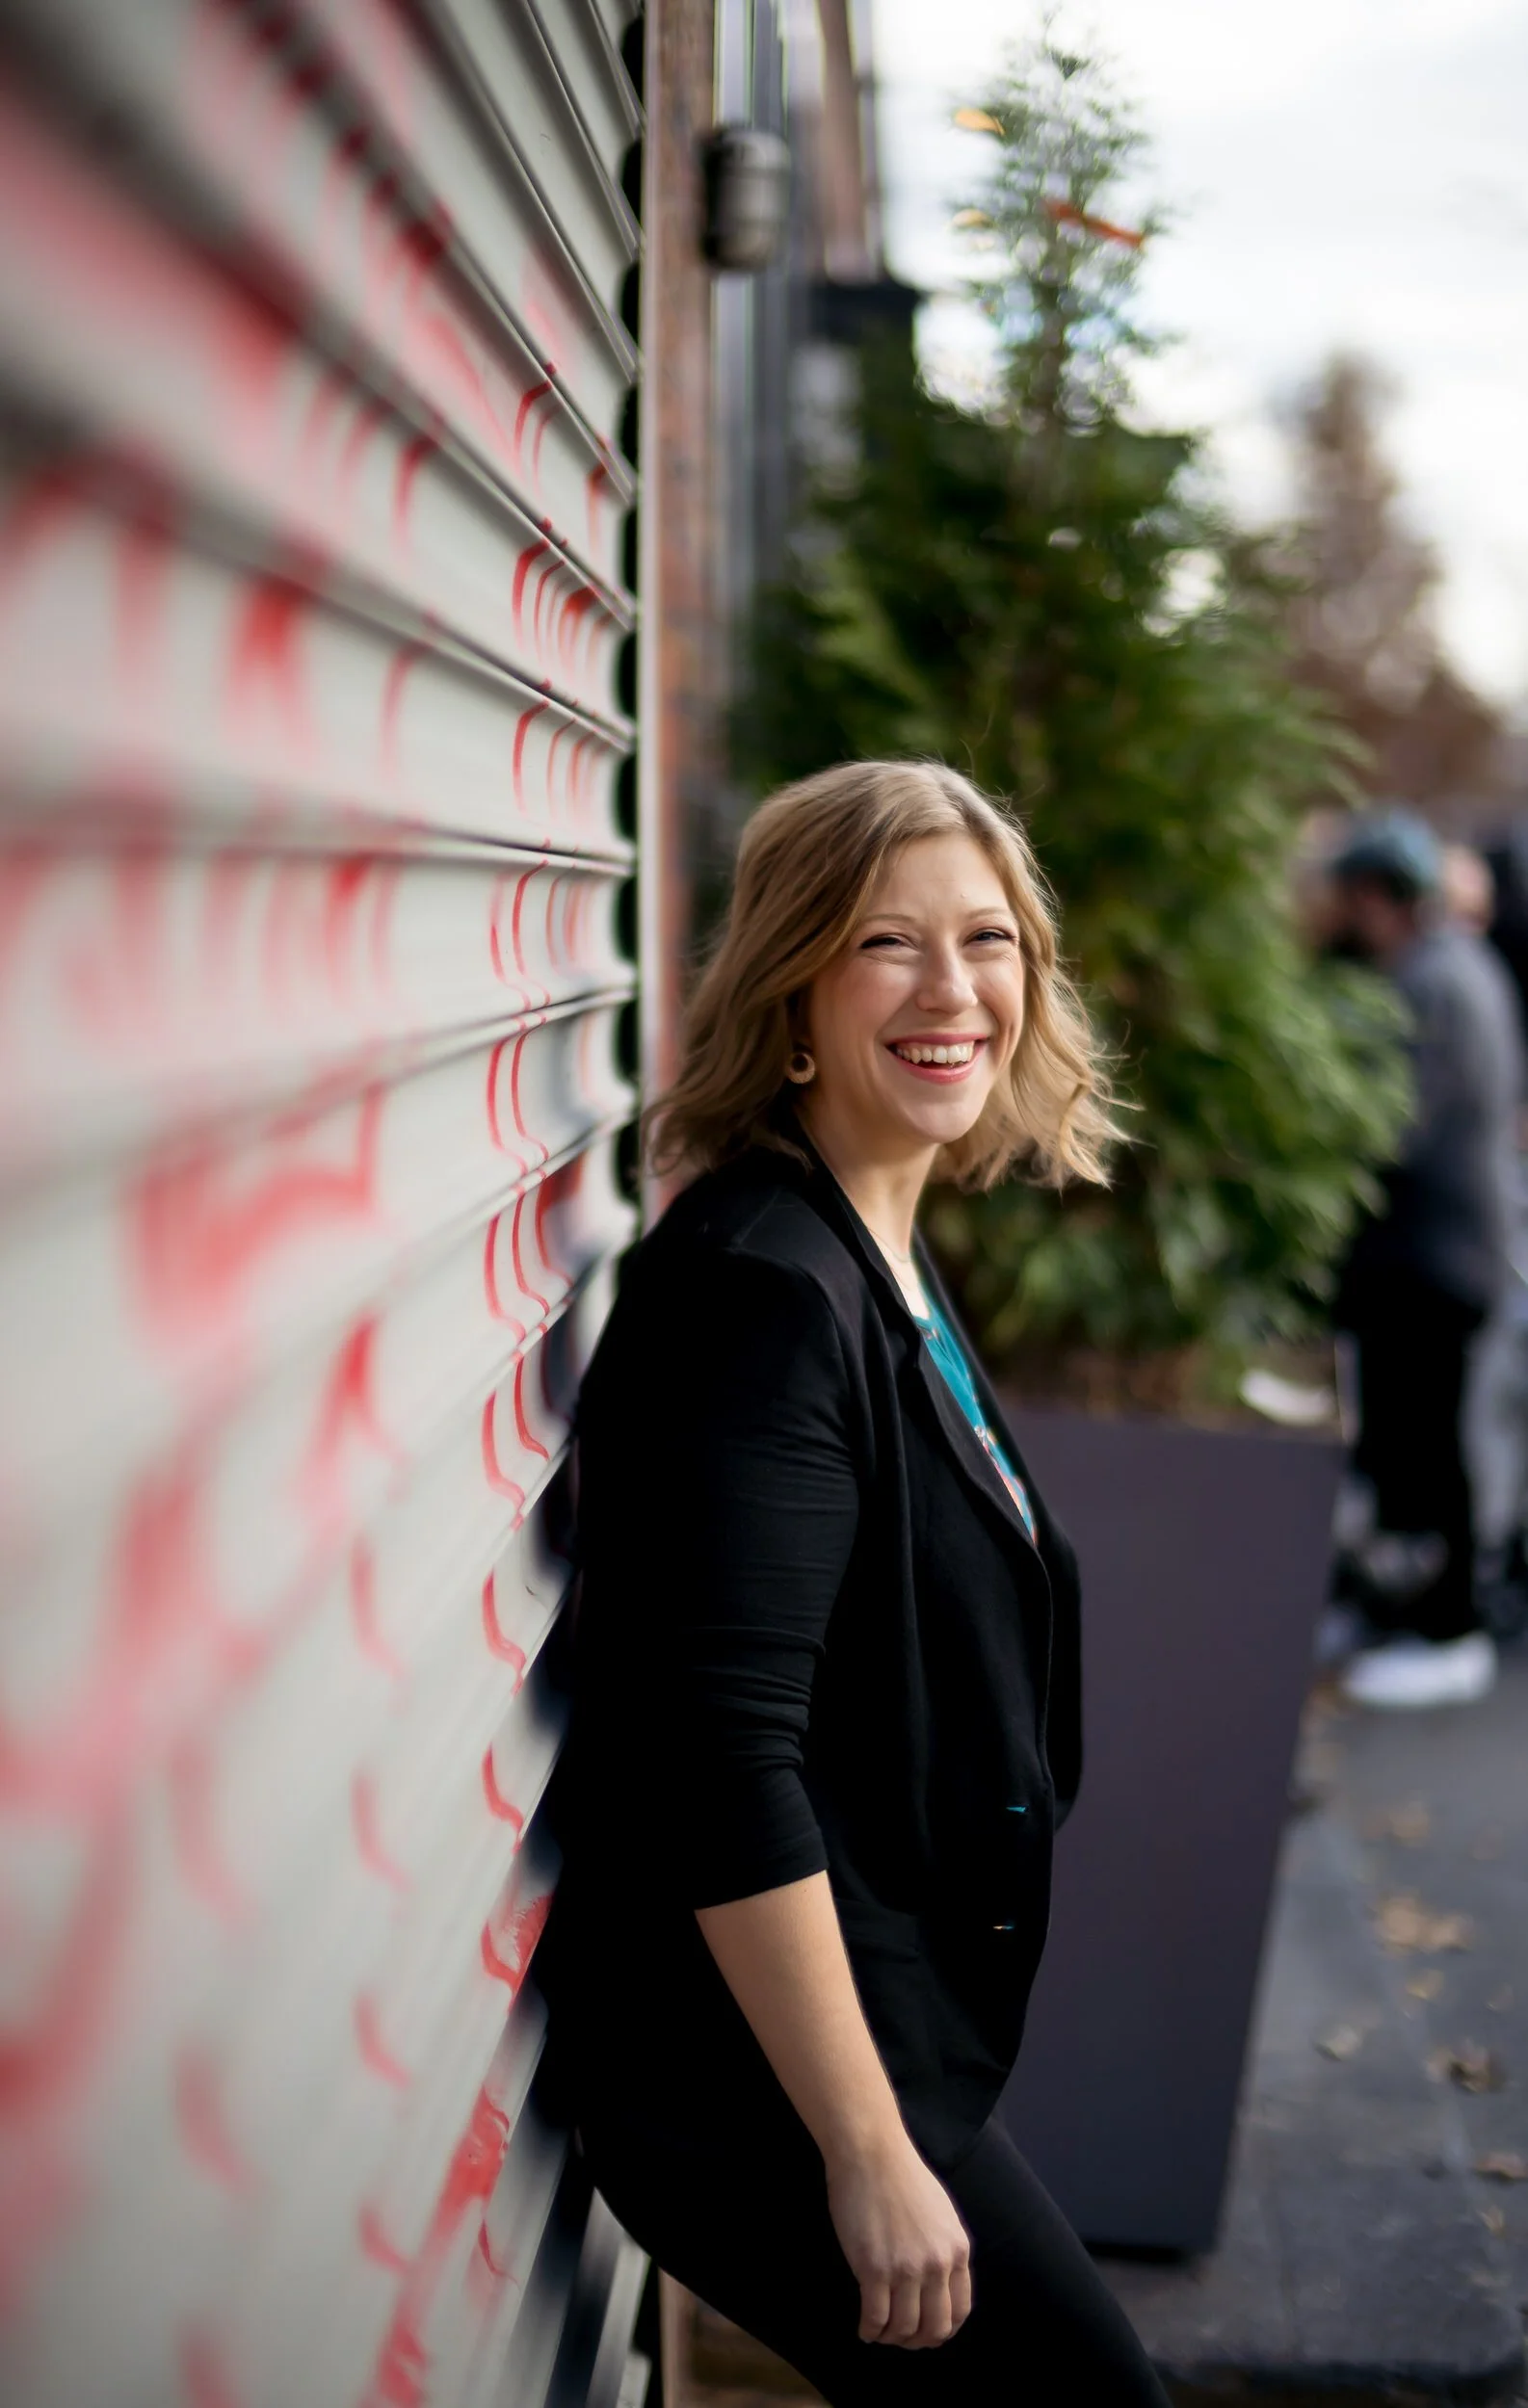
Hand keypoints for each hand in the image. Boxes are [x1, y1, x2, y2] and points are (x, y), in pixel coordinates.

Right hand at [824, 2129, 972, 2347]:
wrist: (871, 2152)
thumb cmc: (901, 2175)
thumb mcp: (941, 2213)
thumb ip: (944, 2248)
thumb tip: (938, 2282)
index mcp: (957, 2250)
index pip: (960, 2311)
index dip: (942, 2329)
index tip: (925, 2331)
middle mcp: (937, 2265)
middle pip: (934, 2328)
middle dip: (916, 2341)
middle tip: (899, 2338)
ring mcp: (905, 2269)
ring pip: (903, 2329)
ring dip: (890, 2338)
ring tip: (878, 2331)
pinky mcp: (873, 2269)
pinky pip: (875, 2318)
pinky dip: (869, 2330)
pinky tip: (864, 2327)